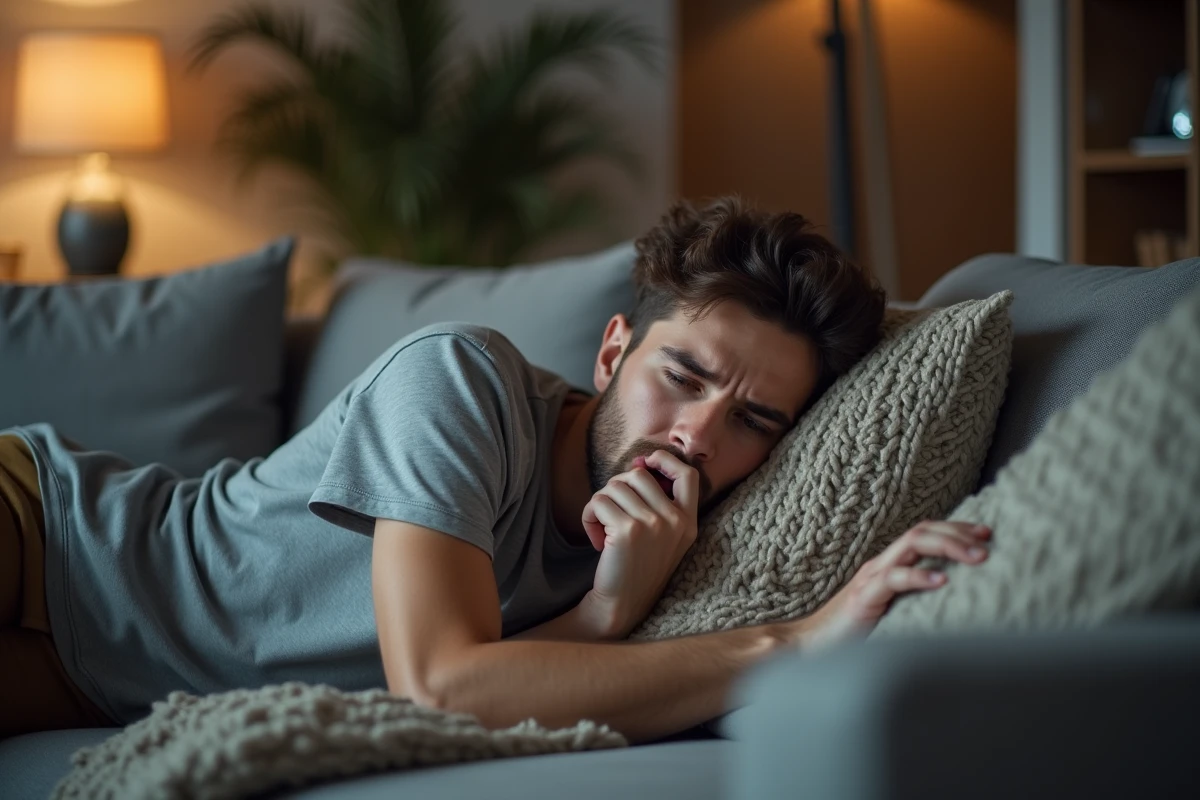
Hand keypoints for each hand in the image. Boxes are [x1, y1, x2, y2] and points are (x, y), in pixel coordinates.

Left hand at [578, 450, 699, 638]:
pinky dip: (589, 516)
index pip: (687, 475)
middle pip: (639, 475)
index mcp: (688, 522)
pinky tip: (595, 539)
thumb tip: (639, 462)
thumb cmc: (635, 567)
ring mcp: (653, 524)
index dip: (666, 461)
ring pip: (615, 486)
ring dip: (600, 504)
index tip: (646, 463)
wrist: (621, 606)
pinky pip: (598, 502)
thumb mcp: (662, 537)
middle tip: (611, 515)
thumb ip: (657, 502)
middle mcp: (675, 521)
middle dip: (617, 488)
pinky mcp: (627, 530)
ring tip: (602, 530)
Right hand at [794, 520, 991, 648]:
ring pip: (912, 544)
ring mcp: (871, 578)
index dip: (956, 529)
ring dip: (948, 546)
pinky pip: (893, 579)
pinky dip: (920, 576)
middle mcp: (880, 565)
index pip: (924, 533)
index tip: (986, 534)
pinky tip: (943, 581)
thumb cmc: (854, 637)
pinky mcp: (863, 598)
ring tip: (977, 556)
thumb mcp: (894, 615)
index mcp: (888, 566)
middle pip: (922, 531)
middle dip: (958, 532)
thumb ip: (917, 604)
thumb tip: (958, 605)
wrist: (809, 648)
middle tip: (989, 541)